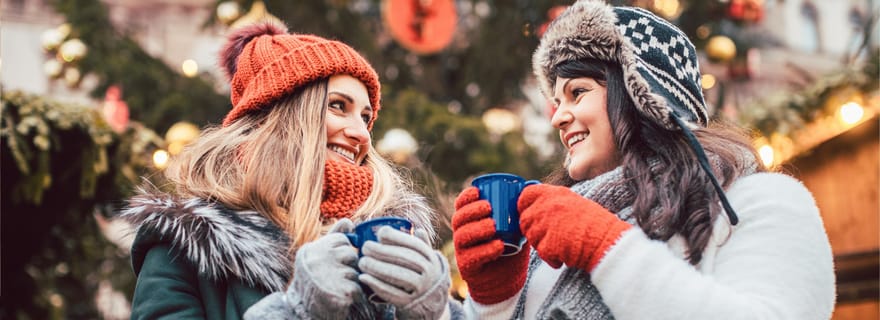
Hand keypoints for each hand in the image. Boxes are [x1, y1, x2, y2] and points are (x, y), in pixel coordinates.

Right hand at [287, 218, 360, 318]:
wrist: (302, 310)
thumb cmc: (313, 279)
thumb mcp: (318, 254)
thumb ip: (334, 236)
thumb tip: (349, 222)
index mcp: (313, 248)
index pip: (342, 239)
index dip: (341, 252)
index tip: (332, 263)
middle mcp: (318, 260)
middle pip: (351, 255)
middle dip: (348, 267)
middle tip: (334, 277)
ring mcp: (329, 277)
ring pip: (355, 272)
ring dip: (350, 281)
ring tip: (335, 287)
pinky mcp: (340, 293)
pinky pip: (358, 288)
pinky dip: (353, 295)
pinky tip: (340, 296)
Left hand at [358, 227, 449, 319]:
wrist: (431, 306)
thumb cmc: (424, 278)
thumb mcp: (427, 262)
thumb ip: (422, 246)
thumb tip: (417, 229)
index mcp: (432, 259)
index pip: (414, 245)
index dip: (396, 237)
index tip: (380, 233)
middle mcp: (429, 273)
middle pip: (404, 258)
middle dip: (381, 251)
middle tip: (365, 247)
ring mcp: (421, 289)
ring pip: (397, 275)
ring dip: (376, 267)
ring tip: (362, 262)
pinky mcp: (409, 303)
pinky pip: (391, 293)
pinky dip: (375, 284)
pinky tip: (364, 278)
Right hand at [451, 187, 529, 303]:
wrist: (507, 279)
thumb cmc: (510, 247)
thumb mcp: (515, 226)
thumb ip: (519, 209)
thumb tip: (532, 185)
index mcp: (469, 221)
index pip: (460, 205)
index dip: (466, 197)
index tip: (477, 191)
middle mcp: (462, 234)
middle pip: (458, 219)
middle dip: (471, 211)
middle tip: (488, 207)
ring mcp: (462, 251)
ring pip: (462, 236)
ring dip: (477, 229)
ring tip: (493, 226)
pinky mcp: (468, 267)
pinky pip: (472, 257)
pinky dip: (486, 250)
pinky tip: (498, 245)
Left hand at [517, 184, 631, 270]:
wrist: (606, 241)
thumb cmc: (595, 224)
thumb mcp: (574, 202)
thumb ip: (553, 202)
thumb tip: (535, 207)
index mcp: (554, 193)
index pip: (525, 195)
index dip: (524, 206)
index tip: (528, 213)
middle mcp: (547, 206)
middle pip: (524, 219)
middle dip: (533, 230)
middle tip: (549, 236)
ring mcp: (545, 225)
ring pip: (531, 237)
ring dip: (542, 244)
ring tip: (561, 245)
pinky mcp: (547, 243)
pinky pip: (541, 252)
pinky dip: (551, 258)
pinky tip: (565, 255)